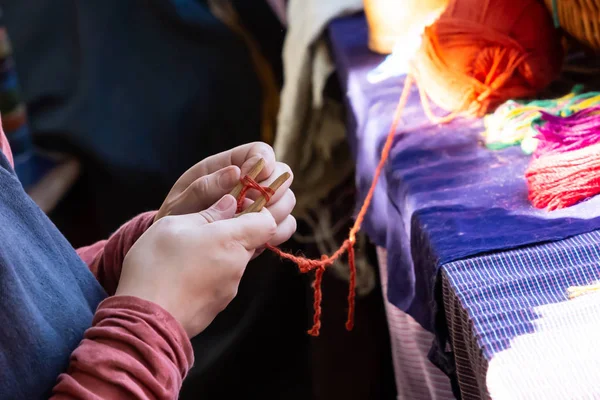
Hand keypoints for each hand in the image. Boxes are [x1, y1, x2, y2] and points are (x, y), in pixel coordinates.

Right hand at [116, 195, 276, 336]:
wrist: (144, 319)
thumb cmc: (155, 266)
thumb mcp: (173, 225)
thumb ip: (206, 214)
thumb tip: (229, 204)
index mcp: (231, 240)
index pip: (268, 223)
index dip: (259, 212)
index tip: (240, 205)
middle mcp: (237, 266)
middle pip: (251, 243)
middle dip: (235, 232)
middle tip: (205, 227)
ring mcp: (230, 289)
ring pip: (235, 262)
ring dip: (219, 254)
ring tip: (187, 253)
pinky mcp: (219, 306)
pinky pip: (222, 281)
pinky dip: (210, 274)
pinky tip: (185, 274)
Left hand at [155, 142, 295, 247]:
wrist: (177, 248)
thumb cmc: (176, 219)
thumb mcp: (181, 202)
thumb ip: (204, 187)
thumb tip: (235, 173)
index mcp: (228, 166)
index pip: (261, 152)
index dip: (265, 163)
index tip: (254, 180)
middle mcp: (250, 182)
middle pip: (283, 174)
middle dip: (273, 192)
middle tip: (251, 208)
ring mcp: (261, 205)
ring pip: (288, 201)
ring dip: (274, 213)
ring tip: (249, 226)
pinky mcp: (265, 227)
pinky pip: (287, 225)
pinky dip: (277, 232)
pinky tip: (256, 240)